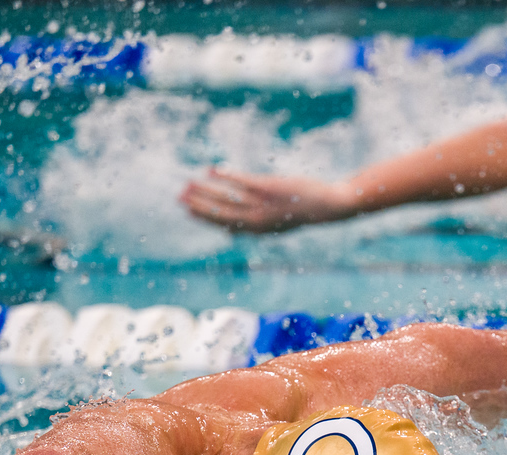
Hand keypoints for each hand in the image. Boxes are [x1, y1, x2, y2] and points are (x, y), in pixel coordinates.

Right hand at [179, 167, 355, 232]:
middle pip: (221, 214)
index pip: (224, 224)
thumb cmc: (300, 211)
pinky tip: (212, 170)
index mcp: (256, 230)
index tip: (187, 210)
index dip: (204, 218)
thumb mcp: (275, 223)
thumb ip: (252, 225)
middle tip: (179, 196)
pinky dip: (225, 176)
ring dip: (205, 191)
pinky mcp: (269, 188)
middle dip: (198, 205)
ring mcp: (262, 205)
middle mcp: (256, 221)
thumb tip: (229, 231)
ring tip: (189, 183)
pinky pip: (241, 182)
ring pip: (227, 199)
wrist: (327, 206)